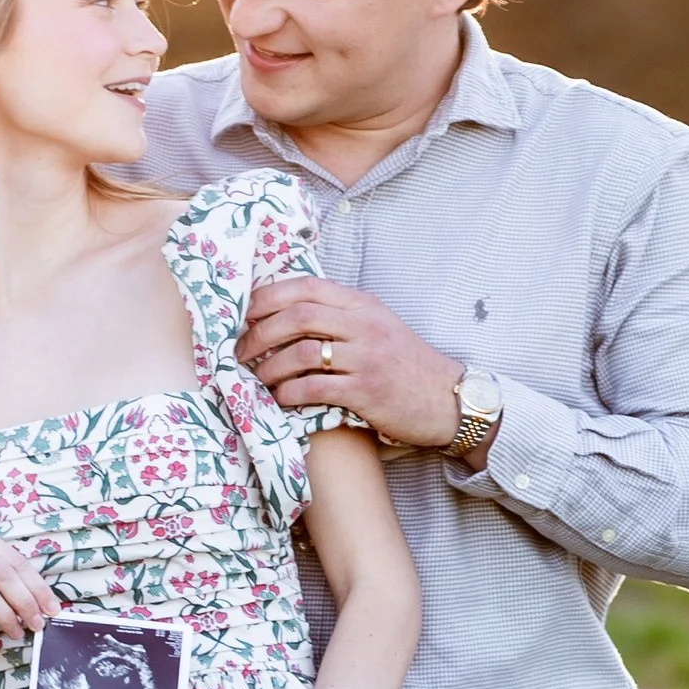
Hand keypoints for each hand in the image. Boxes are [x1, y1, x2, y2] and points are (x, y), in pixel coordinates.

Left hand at [238, 279, 463, 449]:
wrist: (448, 400)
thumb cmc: (406, 366)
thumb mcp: (378, 327)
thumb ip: (341, 316)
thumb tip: (287, 314)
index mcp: (363, 305)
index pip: (306, 287)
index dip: (267, 298)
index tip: (243, 314)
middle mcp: (364, 325)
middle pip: (297, 316)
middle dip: (259, 333)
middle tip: (240, 352)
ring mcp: (367, 357)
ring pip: (302, 353)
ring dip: (270, 368)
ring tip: (257, 379)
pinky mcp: (367, 391)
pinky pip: (315, 388)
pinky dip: (289, 394)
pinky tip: (280, 399)